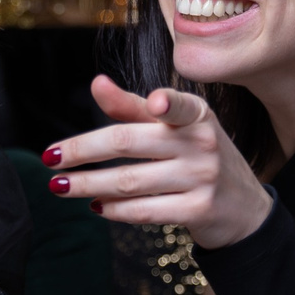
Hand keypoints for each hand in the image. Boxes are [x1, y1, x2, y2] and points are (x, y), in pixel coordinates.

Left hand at [46, 75, 273, 249]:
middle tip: (51, 159)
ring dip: (88, 185)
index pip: (177, 105)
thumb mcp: (177, 127)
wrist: (244, 208)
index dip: (166, 102)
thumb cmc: (200, 157)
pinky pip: (145, 210)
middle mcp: (202, 143)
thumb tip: (96, 83)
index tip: (155, 102)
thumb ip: (134, 107)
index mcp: (196, 114)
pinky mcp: (199, 210)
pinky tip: (95, 205)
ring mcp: (203, 178)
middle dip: (83, 151)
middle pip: (129, 143)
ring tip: (61, 186)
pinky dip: (114, 210)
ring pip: (130, 181)